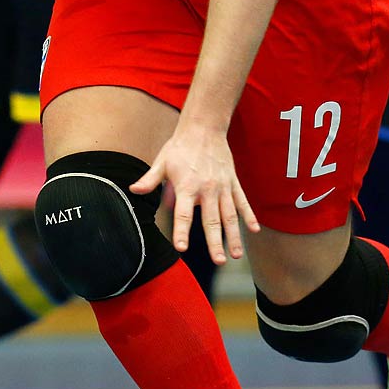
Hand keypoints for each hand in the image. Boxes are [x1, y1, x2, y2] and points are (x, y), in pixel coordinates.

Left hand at [130, 121, 259, 264]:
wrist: (204, 127)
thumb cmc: (180, 146)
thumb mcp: (162, 162)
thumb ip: (149, 179)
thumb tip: (134, 190)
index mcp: (187, 186)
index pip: (183, 214)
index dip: (182, 231)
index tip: (182, 248)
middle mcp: (207, 189)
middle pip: (211, 220)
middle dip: (216, 242)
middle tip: (220, 261)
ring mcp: (222, 186)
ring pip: (229, 215)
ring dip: (234, 236)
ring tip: (237, 255)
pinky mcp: (233, 182)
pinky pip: (242, 201)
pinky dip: (249, 216)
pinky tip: (255, 230)